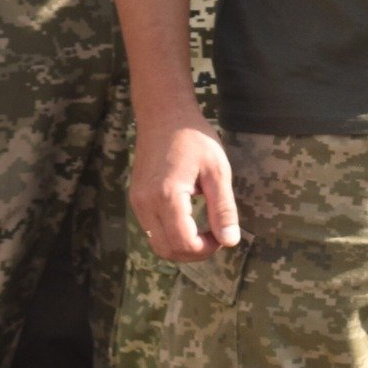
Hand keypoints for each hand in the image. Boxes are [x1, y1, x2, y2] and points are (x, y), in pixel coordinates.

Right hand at [130, 99, 241, 261]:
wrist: (164, 114)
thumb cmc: (194, 138)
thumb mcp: (217, 171)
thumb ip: (223, 209)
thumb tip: (230, 242)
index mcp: (167, 196)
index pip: (183, 243)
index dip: (206, 249)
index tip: (223, 236)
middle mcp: (146, 203)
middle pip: (167, 250)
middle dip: (193, 253)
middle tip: (215, 238)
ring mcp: (138, 202)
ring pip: (156, 243)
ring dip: (181, 246)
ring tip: (204, 231)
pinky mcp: (137, 199)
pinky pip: (152, 230)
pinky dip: (171, 235)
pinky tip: (190, 221)